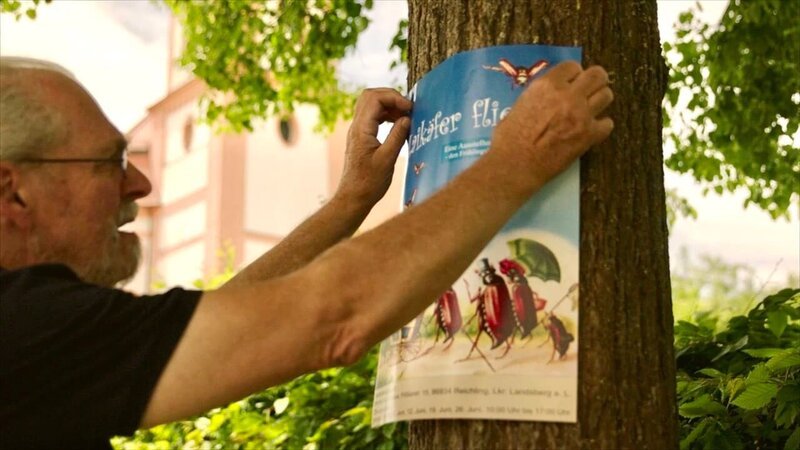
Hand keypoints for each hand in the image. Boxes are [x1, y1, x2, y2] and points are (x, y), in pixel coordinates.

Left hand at [336, 88, 411, 207]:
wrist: (354, 197)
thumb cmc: (369, 183)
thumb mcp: (387, 159)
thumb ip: (397, 136)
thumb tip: (408, 118)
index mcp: (361, 129)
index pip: (375, 98)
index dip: (395, 98)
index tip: (410, 109)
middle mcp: (357, 126)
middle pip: (371, 96)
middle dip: (391, 97)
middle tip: (408, 108)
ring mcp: (358, 131)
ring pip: (371, 105)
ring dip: (389, 105)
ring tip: (406, 115)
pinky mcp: (362, 137)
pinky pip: (373, 117)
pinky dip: (386, 115)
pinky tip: (398, 124)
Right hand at [492, 61, 613, 187]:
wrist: (515, 164)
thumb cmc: (509, 138)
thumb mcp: (520, 104)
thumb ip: (539, 95)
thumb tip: (548, 95)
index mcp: (547, 85)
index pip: (572, 66)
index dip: (573, 74)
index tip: (572, 81)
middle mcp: (568, 96)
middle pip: (596, 75)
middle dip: (595, 81)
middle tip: (590, 89)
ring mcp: (581, 115)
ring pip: (606, 95)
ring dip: (600, 100)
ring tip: (591, 108)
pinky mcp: (589, 135)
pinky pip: (608, 124)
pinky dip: (601, 126)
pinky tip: (592, 130)